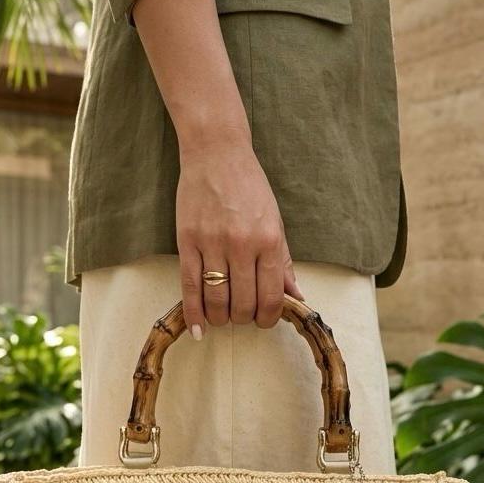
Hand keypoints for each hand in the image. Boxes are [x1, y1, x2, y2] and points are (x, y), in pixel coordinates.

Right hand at [176, 128, 303, 337]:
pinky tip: (198, 328)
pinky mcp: (187, 241)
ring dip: (221, 318)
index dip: (268, 318)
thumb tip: (296, 297)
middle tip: (242, 316)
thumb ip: (284, 262)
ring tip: (223, 316)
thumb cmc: (249, 186)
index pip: (271, 297)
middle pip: (243, 303)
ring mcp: (213, 244)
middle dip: (244, 319)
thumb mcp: (275, 222)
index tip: (264, 320)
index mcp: (269, 241)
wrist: (217, 154)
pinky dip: (194, 313)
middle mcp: (242, 245)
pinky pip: (190, 286)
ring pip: (216, 300)